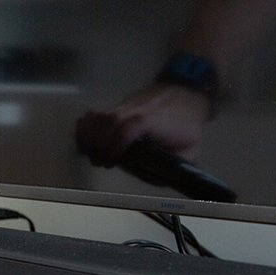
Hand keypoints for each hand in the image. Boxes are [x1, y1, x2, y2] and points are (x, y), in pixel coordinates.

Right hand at [75, 84, 211, 166]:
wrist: (185, 94)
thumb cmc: (187, 125)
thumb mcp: (190, 150)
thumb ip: (175, 167)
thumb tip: (157, 180)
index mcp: (151, 123)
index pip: (126, 130)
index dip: (115, 147)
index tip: (111, 163)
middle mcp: (133, 111)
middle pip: (105, 124)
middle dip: (99, 147)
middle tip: (104, 163)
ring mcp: (122, 107)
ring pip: (96, 118)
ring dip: (89, 137)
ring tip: (93, 153)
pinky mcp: (116, 106)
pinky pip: (93, 114)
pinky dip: (85, 127)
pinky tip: (88, 141)